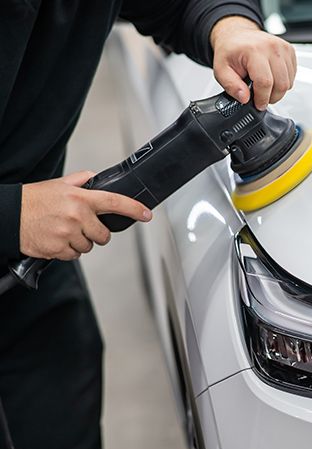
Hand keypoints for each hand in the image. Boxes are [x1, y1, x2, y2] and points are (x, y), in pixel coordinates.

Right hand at [19, 171, 151, 260]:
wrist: (7, 216)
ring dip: (79, 242)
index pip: (115, 202)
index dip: (134, 209)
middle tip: (79, 226)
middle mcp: (77, 216)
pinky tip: (56, 239)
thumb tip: (95, 179)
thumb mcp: (58, 185)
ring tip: (62, 231)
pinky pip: (74, 255)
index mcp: (80, 198)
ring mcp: (68, 234)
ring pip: (88, 247)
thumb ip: (80, 181)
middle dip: (95, 233)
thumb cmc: (32, 200)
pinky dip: (67, 251)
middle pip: (104, 235)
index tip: (147, 214)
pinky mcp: (59, 249)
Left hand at [210, 16, 295, 109]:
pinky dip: (283, 82)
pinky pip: (292, 76)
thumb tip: (244, 98)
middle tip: (261, 97)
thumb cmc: (230, 51)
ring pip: (288, 82)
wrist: (237, 35)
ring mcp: (282, 48)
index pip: (265, 82)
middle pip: (281, 84)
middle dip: (271, 97)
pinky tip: (272, 78)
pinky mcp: (289, 51)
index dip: (262, 98)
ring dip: (278, 91)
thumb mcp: (221, 70)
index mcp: (253, 50)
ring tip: (265, 87)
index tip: (258, 104)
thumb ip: (231, 86)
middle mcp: (271, 47)